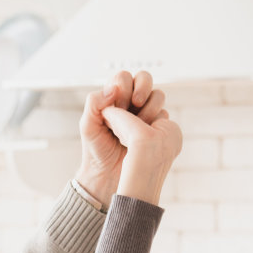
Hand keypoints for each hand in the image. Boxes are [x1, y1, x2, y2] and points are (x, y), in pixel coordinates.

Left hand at [75, 70, 167, 207]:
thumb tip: (114, 89)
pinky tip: (145, 134)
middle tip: (136, 104)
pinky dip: (157, 121)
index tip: (118, 106)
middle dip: (143, 88)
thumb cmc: (95, 150)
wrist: (107, 175)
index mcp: (113, 97)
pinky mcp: (156, 127)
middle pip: (144, 78)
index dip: (123, 87)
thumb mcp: (88, 126)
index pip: (123, 77)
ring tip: (139, 124)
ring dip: (151, 106)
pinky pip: (164, 115)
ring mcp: (145, 114)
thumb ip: (94, 103)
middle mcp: (130, 102)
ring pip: (158, 95)